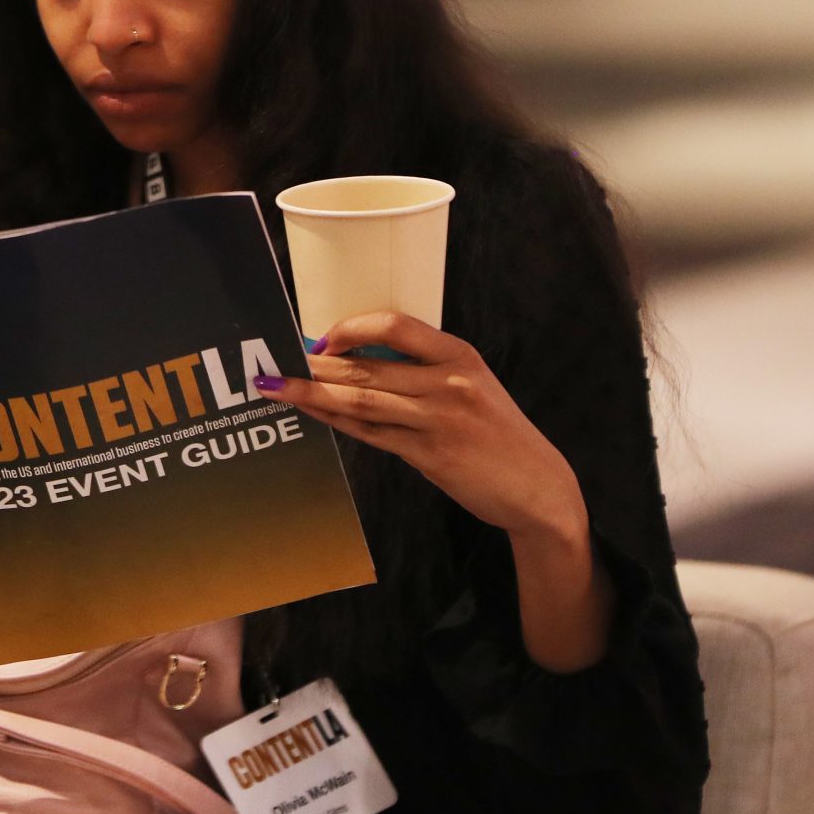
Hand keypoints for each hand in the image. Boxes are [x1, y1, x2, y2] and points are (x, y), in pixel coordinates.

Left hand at [254, 312, 584, 547]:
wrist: (538, 488)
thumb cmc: (497, 434)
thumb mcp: (472, 387)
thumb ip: (424, 372)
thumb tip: (358, 358)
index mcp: (459, 355)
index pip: (396, 325)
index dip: (352, 327)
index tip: (322, 336)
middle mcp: (448, 382)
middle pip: (367, 365)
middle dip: (315, 363)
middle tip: (274, 358)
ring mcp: (438, 419)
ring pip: (362, 398)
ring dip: (313, 391)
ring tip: (277, 385)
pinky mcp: (430, 454)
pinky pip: (371, 433)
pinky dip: (337, 421)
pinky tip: (312, 413)